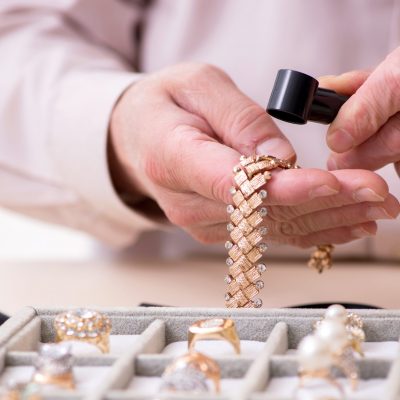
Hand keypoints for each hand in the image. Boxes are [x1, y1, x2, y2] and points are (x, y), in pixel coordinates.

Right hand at [109, 63, 398, 245]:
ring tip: (376, 210)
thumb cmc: (162, 107)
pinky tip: (345, 228)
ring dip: (328, 220)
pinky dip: (310, 231)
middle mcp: (187, 203)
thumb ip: (236, 117)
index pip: (234, 184)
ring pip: (273, 228)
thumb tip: (280, 155)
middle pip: (263, 211)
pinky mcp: (218, 228)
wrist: (136, 140)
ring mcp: (203, 222)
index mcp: (173, 160)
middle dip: (325, 203)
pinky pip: (268, 233)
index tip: (332, 183)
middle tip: (378, 194)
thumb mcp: (195, 86)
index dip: (284, 189)